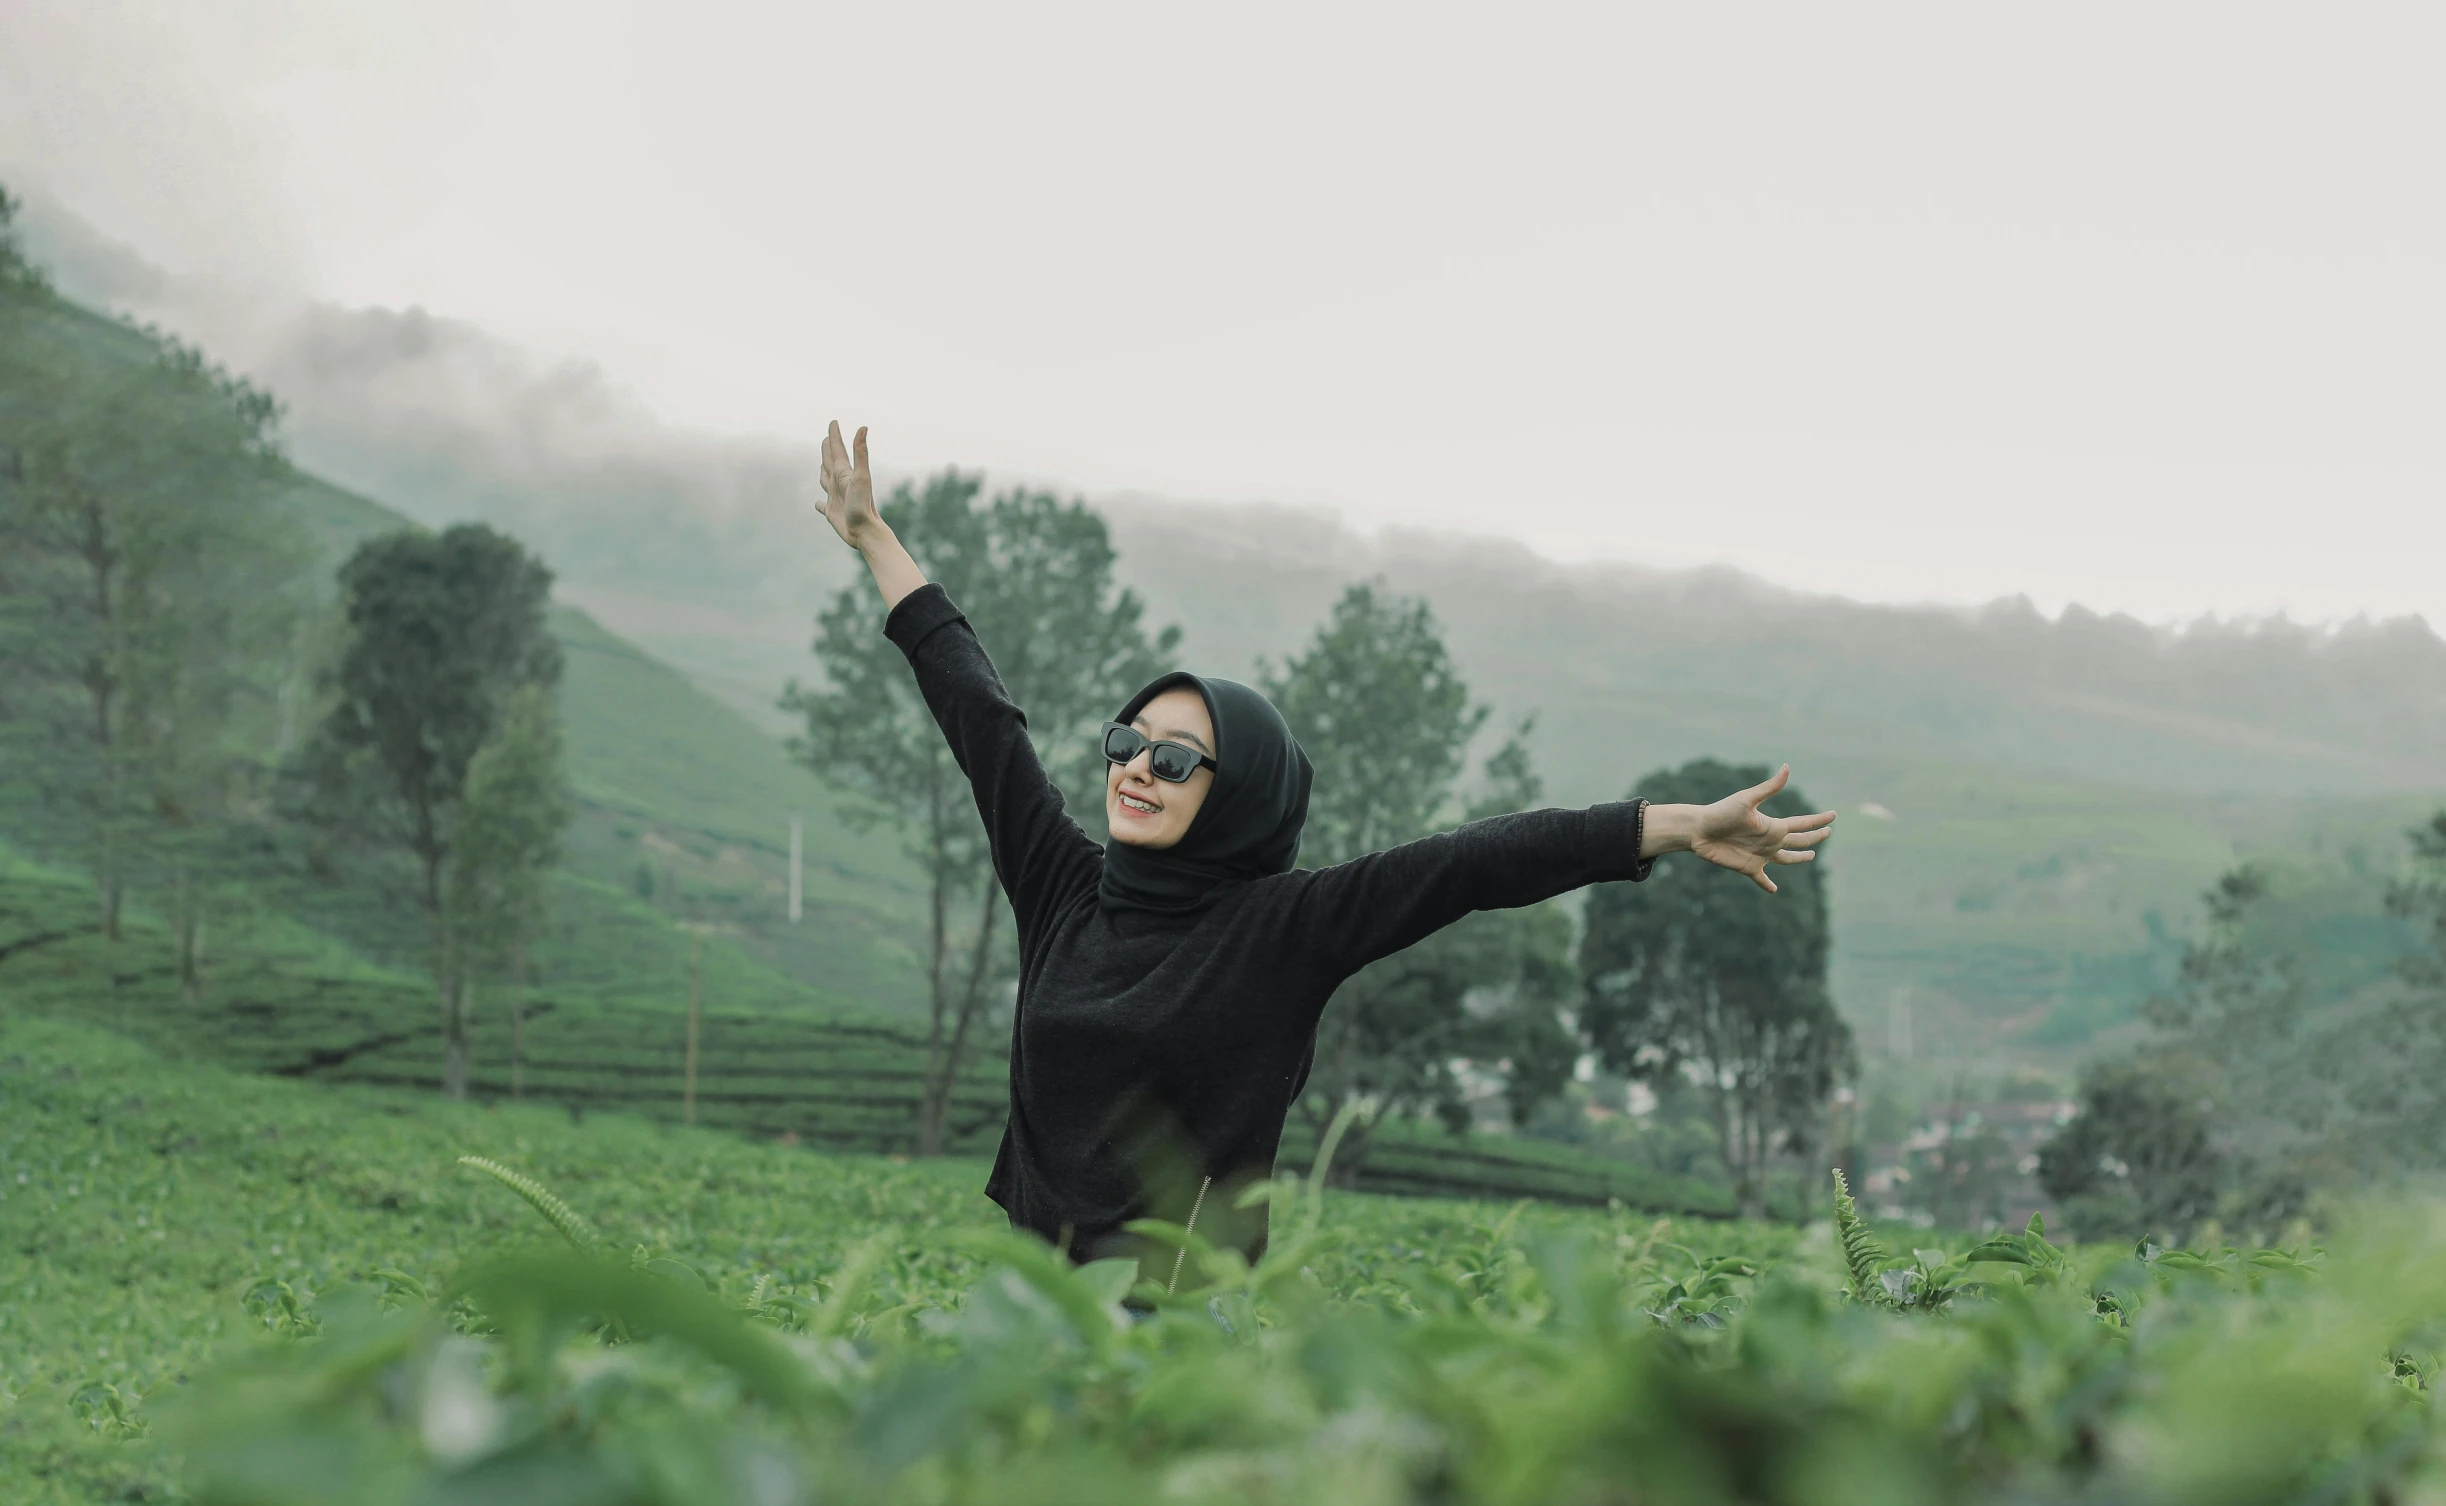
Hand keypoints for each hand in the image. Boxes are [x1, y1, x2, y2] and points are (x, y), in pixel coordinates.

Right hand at [817, 420, 881, 548]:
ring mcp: (836, 498)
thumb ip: (861, 452)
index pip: (838, 450)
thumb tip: (863, 427)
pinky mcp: (832, 513)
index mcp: (844, 474)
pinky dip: (819, 503)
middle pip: (831, 462)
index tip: (833, 422)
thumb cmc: (863, 505)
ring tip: (822, 465)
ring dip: (823, 471)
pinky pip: (822, 506)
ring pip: (825, 480)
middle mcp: (840, 484)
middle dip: (828, 449)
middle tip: (826, 438)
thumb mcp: (861, 476)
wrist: (866, 531)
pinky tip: (818, 504)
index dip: (834, 436)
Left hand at [1685, 766, 1834, 893]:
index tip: (1834, 815)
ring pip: (1787, 859)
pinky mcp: (1748, 867)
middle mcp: (1770, 840)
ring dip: (1799, 858)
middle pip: (1799, 840)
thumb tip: (1787, 767)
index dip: (1818, 820)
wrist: (1699, 830)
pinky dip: (1768, 884)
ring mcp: (1760, 855)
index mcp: (1773, 825)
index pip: (1802, 823)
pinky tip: (1774, 890)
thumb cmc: (1721, 812)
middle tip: (1828, 832)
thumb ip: (1769, 787)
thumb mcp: (1747, 799)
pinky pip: (1761, 878)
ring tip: (1811, 857)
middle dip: (1815, 837)